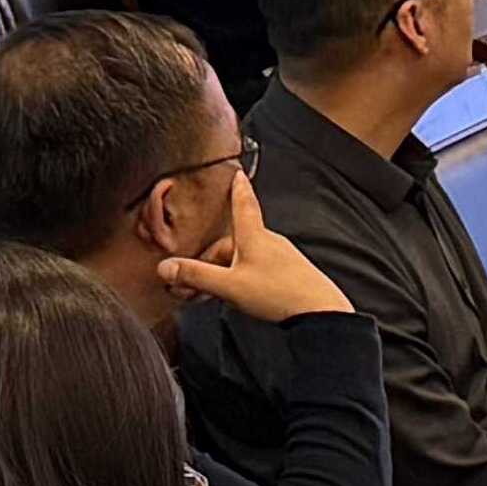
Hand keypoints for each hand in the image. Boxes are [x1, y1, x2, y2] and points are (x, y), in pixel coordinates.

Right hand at [151, 171, 352, 323]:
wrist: (320, 312)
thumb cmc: (278, 293)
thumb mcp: (229, 286)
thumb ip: (196, 276)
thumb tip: (165, 268)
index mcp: (254, 236)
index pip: (243, 204)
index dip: (238, 189)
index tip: (238, 174)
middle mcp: (269, 242)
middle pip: (232, 243)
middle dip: (209, 261)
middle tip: (190, 285)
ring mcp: (282, 258)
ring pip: (243, 259)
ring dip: (223, 273)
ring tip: (211, 296)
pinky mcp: (290, 274)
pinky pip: (258, 270)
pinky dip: (241, 279)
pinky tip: (239, 298)